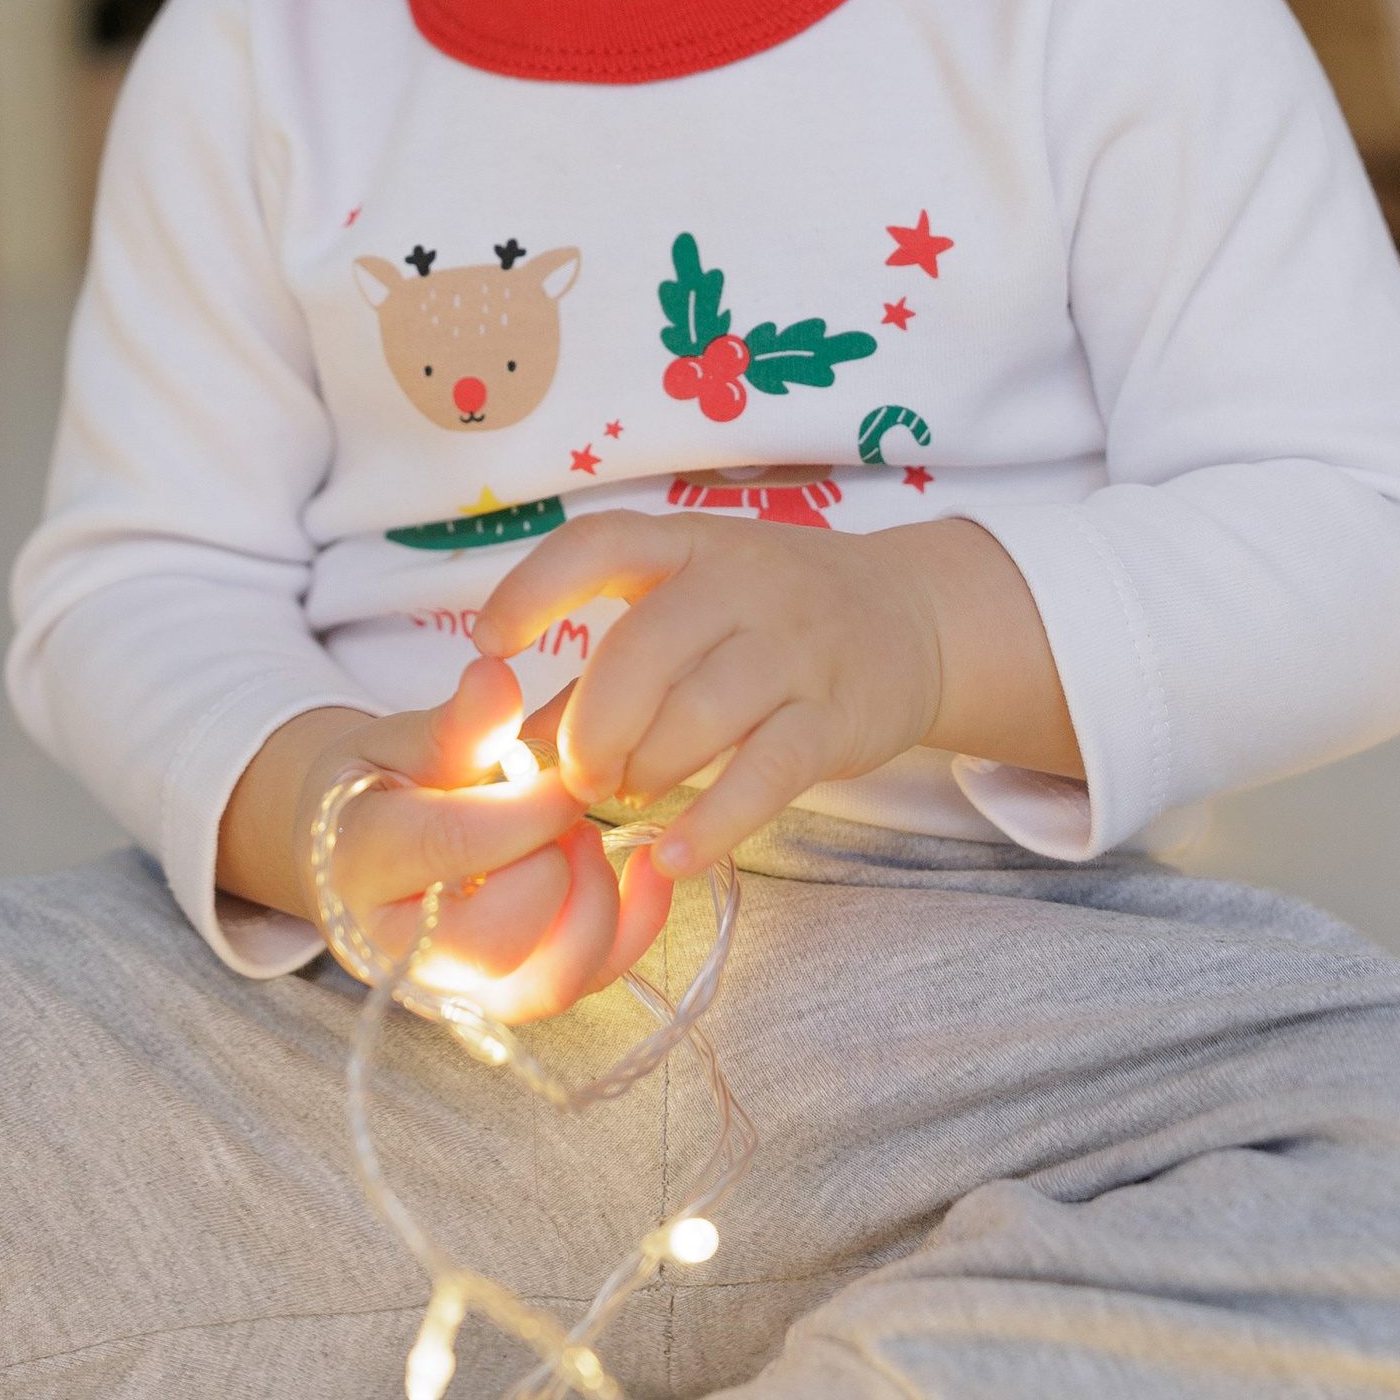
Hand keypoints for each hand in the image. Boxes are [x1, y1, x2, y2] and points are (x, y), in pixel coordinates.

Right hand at [218, 660, 671, 1020]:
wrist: (363, 855)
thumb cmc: (385, 786)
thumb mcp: (404, 739)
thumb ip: (458, 722)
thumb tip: (495, 674)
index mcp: (360, 868)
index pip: (452, 849)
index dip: (528, 809)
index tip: (571, 771)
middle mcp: (400, 952)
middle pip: (499, 940)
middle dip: (555, 866)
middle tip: (563, 809)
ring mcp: (458, 991)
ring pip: (550, 982)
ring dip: (596, 902)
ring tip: (583, 839)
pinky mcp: (510, 1003)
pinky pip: (588, 986)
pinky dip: (635, 928)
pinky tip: (646, 868)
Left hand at [473, 512, 1081, 872]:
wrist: (912, 618)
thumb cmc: (770, 617)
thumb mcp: (686, 613)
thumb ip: (599, 675)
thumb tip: (507, 747)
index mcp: (688, 546)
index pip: (600, 545)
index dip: (535, 589)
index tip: (487, 644)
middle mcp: (742, 584)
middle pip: (643, 652)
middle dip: (593, 727)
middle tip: (579, 776)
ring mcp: (796, 648)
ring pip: (699, 714)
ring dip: (646, 769)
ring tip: (631, 793)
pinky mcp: (837, 718)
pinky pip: (765, 774)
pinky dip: (712, 822)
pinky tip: (674, 854)